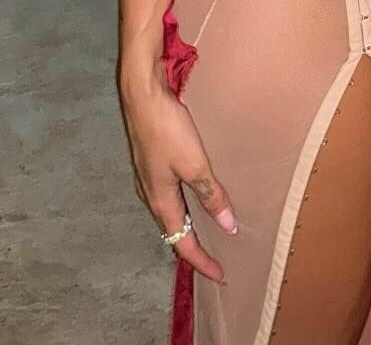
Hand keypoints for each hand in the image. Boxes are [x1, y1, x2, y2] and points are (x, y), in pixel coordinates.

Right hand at [118, 54, 237, 284]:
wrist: (142, 94)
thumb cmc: (167, 129)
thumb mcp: (195, 164)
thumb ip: (211, 195)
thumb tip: (229, 227)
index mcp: (160, 202)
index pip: (183, 244)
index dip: (203, 262)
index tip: (221, 276)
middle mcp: (150, 194)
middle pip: (174, 232)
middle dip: (194, 248)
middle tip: (217, 258)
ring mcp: (148, 177)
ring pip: (170, 213)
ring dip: (188, 226)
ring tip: (209, 232)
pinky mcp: (151, 161)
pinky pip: (169, 195)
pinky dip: (183, 205)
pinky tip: (194, 195)